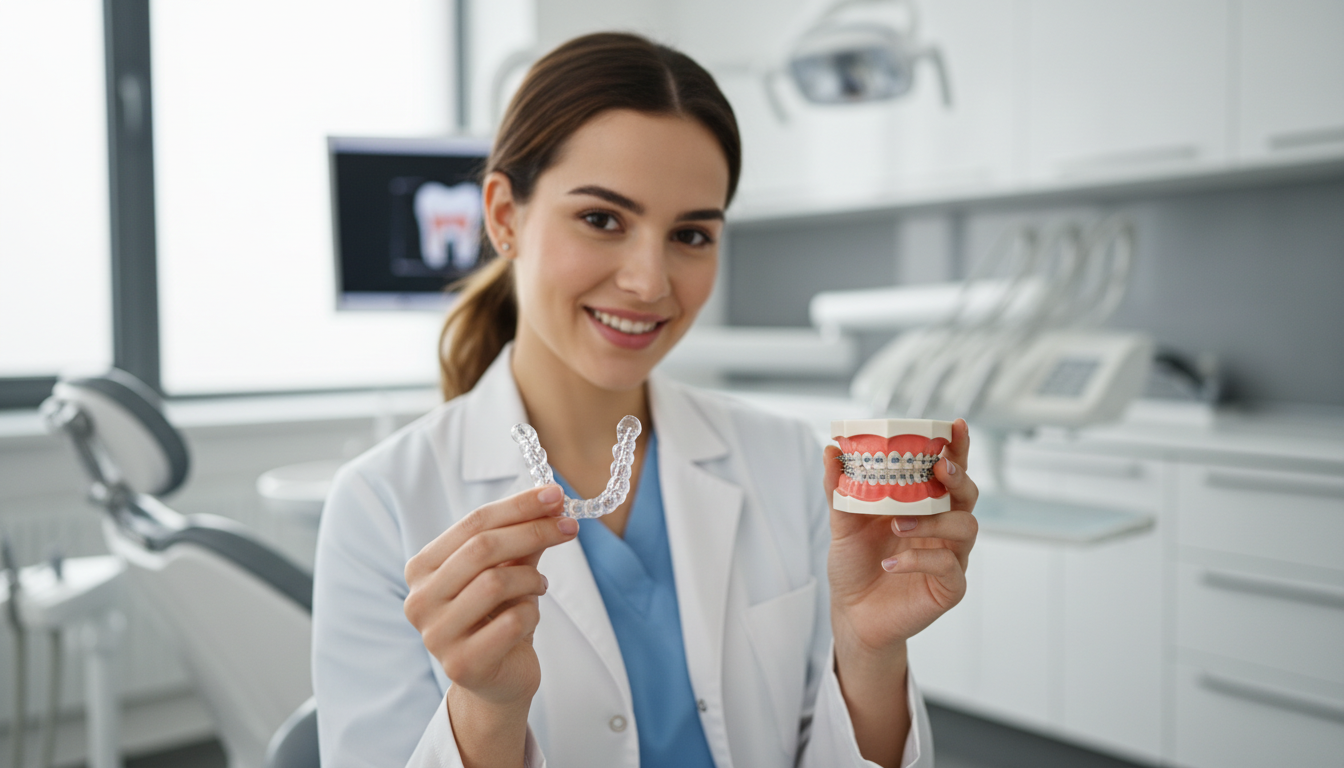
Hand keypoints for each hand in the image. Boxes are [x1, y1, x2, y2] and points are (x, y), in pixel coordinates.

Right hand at [403, 484, 577, 734]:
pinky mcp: (462, 665)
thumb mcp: (507, 569)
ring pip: (495, 583)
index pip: (473, 523)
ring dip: (531, 578)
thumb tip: (551, 500)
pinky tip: (529, 615)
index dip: (518, 506)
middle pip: (482, 549)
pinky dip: (531, 612)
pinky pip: (510, 622)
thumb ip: (521, 537)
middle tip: (569, 527)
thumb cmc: (497, 617)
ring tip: (540, 583)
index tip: (556, 495)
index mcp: (422, 569)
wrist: (498, 679)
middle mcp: (419, 600)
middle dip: (533, 531)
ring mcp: (436, 635)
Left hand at [824, 418, 978, 659]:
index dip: (956, 448)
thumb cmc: (855, 565)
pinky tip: (891, 562)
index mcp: (924, 506)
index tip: (955, 424)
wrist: (852, 614)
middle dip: (959, 477)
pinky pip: (948, 567)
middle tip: (939, 468)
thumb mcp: (843, 524)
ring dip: (933, 521)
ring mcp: (951, 558)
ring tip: (897, 523)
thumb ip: (839, 489)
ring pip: (965, 528)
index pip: (947, 472)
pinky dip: (919, 559)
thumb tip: (831, 450)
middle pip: (968, 495)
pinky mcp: (950, 587)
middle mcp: (944, 529)